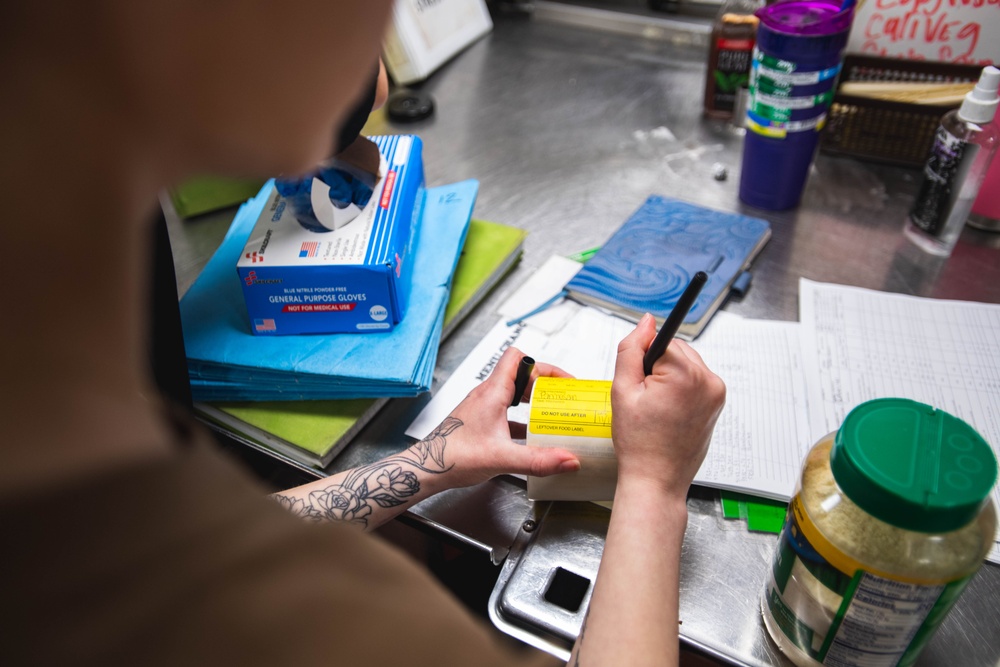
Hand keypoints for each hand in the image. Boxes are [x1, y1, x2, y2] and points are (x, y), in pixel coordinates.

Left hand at [429, 347, 579, 488]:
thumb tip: (568, 460)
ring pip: (513, 393)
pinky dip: (522, 418)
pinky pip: (506, 412)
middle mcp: (487, 395)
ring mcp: (483, 407)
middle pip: (520, 374)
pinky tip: (531, 435)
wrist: (427, 468)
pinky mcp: (480, 421)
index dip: (543, 365)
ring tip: (550, 412)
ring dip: (533, 400)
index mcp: (492, 393)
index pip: (518, 358)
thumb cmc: (453, 456)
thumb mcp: (503, 458)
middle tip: (562, 396)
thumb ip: (538, 460)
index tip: (562, 380)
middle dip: (544, 383)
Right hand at [611, 313, 725, 499]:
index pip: (661, 341)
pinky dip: (679, 389)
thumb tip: (646, 321)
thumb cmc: (638, 442)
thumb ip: (631, 348)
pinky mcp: (717, 402)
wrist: (656, 479)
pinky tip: (668, 412)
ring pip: (685, 364)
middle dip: (657, 367)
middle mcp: (709, 380)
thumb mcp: (622, 390)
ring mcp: (717, 392)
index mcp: (686, 373)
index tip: (640, 384)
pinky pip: (694, 379)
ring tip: (657, 408)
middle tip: (645, 400)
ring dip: (669, 377)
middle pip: (676, 350)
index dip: (643, 362)